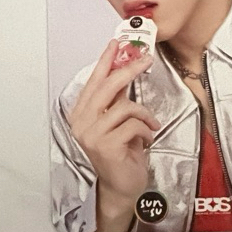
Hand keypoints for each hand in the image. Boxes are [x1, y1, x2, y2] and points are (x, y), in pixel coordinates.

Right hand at [69, 40, 160, 230]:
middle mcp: (82, 123)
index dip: (105, 60)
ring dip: (143, 114)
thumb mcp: (118, 121)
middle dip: (128, 69)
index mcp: (82, 114)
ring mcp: (92, 134)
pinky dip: (146, 130)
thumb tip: (125, 70)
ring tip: (149, 125)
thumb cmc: (120, 155)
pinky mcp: (105, 145)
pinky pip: (133, 125)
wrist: (122, 187)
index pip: (93, 81)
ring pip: (124, 106)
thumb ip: (118, 99)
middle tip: (145, 59)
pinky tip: (145, 139)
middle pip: (106, 86)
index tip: (116, 44)